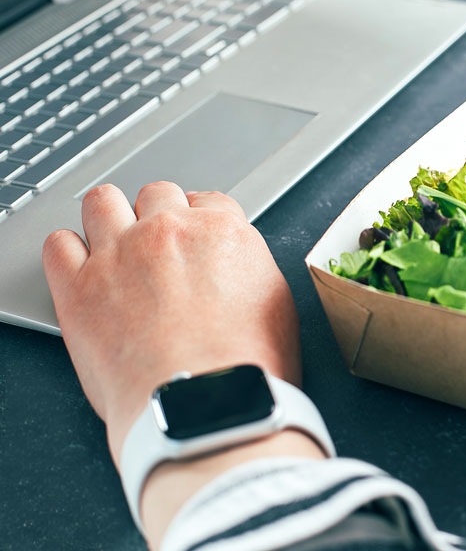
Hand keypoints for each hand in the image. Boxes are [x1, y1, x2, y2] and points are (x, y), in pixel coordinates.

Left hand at [41, 182, 300, 460]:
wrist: (206, 403)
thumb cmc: (247, 366)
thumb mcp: (276, 303)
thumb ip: (249, 267)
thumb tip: (237, 265)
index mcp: (222, 231)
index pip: (207, 200)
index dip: (199, 221)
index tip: (194, 240)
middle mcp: (168, 231)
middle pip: (156, 193)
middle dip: (157, 215)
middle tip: (159, 248)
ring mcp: (119, 254)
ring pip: (102, 202)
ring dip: (109, 218)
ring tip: (114, 247)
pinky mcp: (78, 288)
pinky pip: (58, 244)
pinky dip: (68, 252)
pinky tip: (81, 270)